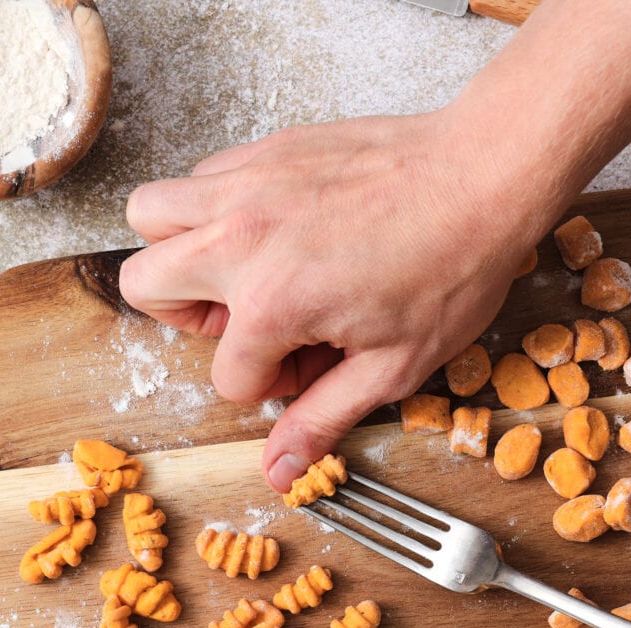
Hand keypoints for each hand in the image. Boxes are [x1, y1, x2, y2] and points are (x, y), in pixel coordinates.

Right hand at [119, 107, 528, 490]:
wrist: (485, 175)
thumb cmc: (450, 270)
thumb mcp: (391, 367)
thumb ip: (321, 419)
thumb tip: (278, 474)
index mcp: (273, 302)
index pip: (227, 374)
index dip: (268, 385)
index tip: (311, 364)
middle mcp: (241, 237)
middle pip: (145, 284)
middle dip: (189, 318)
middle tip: (249, 320)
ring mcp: (247, 184)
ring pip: (150, 215)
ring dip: (180, 253)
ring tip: (243, 271)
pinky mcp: (265, 149)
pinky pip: (196, 179)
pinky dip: (212, 210)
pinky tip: (272, 230)